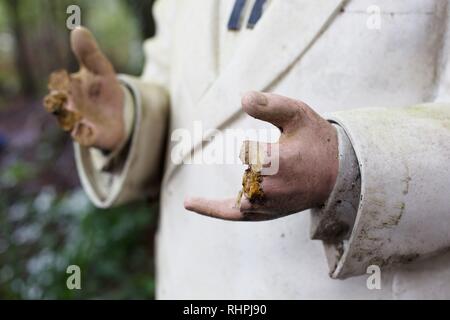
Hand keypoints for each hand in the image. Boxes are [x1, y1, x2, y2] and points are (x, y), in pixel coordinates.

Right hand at [44, 26, 124, 150]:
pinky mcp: (90, 136)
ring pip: (68, 123)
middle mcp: (68, 107)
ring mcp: (79, 124)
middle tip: (64, 96)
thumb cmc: (103, 92)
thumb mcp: (102, 71)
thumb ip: (91, 55)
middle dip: (61, 101)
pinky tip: (89, 131)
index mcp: (68, 89)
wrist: (117, 117)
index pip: (59, 84)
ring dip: (71, 119)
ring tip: (75, 115)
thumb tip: (78, 29)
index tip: (65, 79)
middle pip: (58, 105)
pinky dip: (84, 135)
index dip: (61, 82)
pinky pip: (84, 138)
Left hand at [184, 91, 338, 220]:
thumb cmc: (316, 141)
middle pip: (245, 168)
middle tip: (291, 165)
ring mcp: (266, 205)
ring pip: (241, 185)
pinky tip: (188, 202)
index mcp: (277, 162)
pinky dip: (210, 208)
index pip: (247, 150)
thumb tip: (242, 97)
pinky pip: (232, 212)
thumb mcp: (299, 114)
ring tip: (283, 178)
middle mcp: (270, 189)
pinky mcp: (264, 214)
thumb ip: (271, 105)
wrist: (338, 175)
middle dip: (262, 161)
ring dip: (254, 177)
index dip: (262, 145)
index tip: (286, 149)